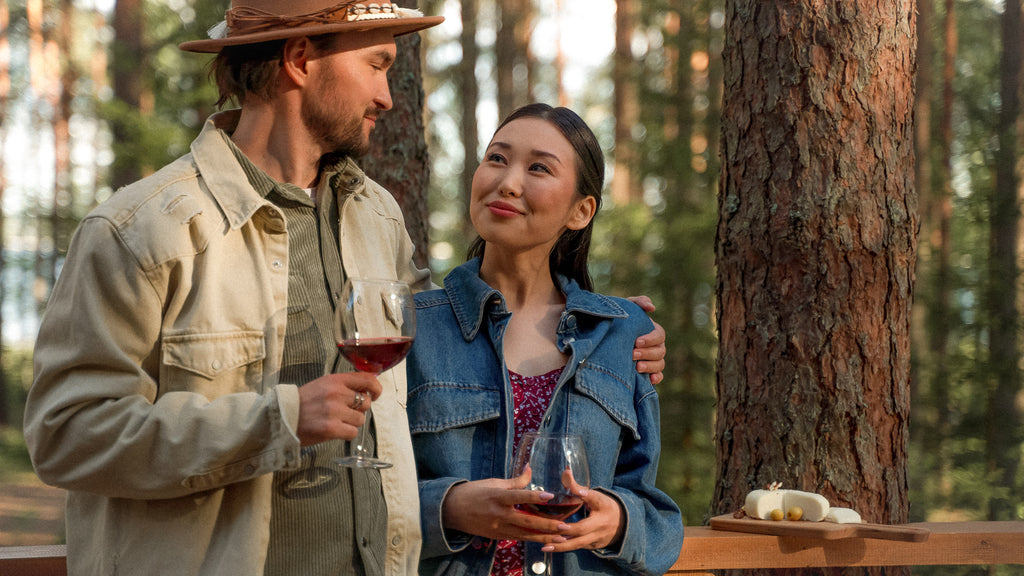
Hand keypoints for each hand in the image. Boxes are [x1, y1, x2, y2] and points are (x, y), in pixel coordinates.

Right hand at [295, 372, 381, 444]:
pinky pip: (353, 432)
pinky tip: (333, 430)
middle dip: (359, 409)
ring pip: (360, 419)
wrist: (281, 418)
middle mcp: (336, 393)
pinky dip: (346, 433)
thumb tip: (366, 391)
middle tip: (343, 412)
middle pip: (366, 402)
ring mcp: (334, 411)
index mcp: (334, 380)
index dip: (376, 388)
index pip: (367, 379)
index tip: (375, 394)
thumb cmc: (303, 403)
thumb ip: (343, 386)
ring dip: (351, 422)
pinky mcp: (331, 428)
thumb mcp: (322, 385)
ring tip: (335, 421)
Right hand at [441, 467, 569, 544]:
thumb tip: (530, 469)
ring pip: (525, 534)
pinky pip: (518, 538)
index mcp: (497, 497)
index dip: (535, 497)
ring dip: (545, 537)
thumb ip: (515, 481)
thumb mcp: (493, 483)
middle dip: (548, 526)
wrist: (451, 511)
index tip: (551, 496)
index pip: (519, 496)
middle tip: (566, 527)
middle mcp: (499, 514)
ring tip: (562, 540)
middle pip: (527, 521)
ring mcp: (498, 528)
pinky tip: (546, 541)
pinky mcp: (498, 536)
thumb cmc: (472, 492)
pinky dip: (533, 540)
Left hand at [541, 488, 624, 552]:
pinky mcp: (592, 546)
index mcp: (603, 505)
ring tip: (545, 546)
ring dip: (561, 545)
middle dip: (570, 529)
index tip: (580, 492)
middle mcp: (601, 523)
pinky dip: (563, 547)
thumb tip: (565, 471)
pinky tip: (549, 547)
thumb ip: (578, 487)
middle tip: (556, 527)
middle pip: (584, 528)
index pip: (595, 498)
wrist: (621, 525)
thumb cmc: (603, 506)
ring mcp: (597, 537)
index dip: (586, 494)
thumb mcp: (595, 496)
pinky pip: (577, 547)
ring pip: (578, 543)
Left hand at [627, 296, 665, 384]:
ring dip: (650, 366)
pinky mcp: (647, 371)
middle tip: (632, 354)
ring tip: (637, 367)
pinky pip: (658, 376)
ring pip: (660, 364)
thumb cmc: (620, 318)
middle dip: (647, 353)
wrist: (605, 331)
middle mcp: (656, 346)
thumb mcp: (627, 306)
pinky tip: (650, 380)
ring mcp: (652, 359)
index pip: (659, 335)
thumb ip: (639, 302)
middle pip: (660, 351)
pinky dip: (657, 378)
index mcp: (653, 331)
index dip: (650, 339)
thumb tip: (651, 307)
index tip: (636, 341)